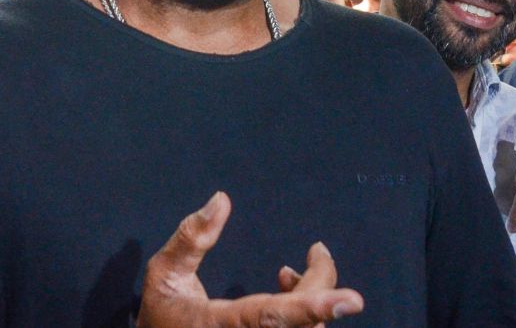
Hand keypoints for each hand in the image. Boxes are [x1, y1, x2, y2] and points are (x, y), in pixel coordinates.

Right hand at [137, 192, 363, 327]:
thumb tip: (222, 199)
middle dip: (320, 285)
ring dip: (312, 299)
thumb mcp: (164, 273)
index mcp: (220, 325)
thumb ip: (191, 238)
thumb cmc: (163, 312)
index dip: (312, 307)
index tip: (352, 300)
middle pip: (304, 323)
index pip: (271, 317)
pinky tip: (289, 292)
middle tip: (317, 252)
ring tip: (290, 273)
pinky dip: (306, 314)